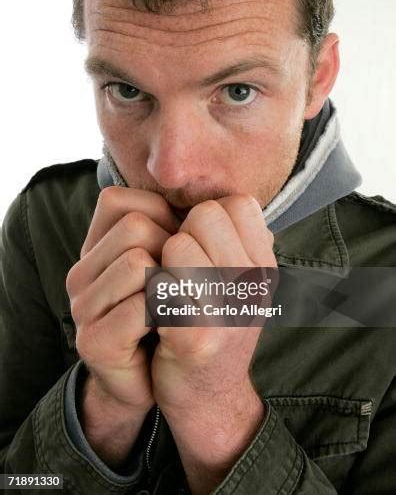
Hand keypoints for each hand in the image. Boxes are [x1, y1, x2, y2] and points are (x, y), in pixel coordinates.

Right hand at [65, 186, 177, 463]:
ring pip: (137, 262)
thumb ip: (179, 227)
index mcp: (97, 248)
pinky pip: (141, 307)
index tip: (179, 251)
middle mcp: (82, 272)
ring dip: (171, 285)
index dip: (162, 219)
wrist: (171, 383)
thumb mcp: (177, 262)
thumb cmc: (178, 313)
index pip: (119, 200)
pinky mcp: (94, 342)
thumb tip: (210, 199)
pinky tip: (167, 331)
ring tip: (173, 308)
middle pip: (135, 227)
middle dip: (172, 252)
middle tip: (180, 286)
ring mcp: (83, 308)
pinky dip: (166, 316)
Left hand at [151, 195, 275, 492]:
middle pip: (206, 215)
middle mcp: (255, 282)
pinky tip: (157, 312)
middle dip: (183, 234)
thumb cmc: (215, 326)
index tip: (200, 247)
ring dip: (163, 263)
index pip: (236, 203)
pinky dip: (151, 292)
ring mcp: (230, 309)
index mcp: (266, 264)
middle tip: (179, 269)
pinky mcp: (197, 335)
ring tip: (169, 290)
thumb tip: (216, 197)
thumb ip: (233, 240)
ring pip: (179, 244)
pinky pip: (160, 284)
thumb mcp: (241, 281)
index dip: (207, 218)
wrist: (208, 398)